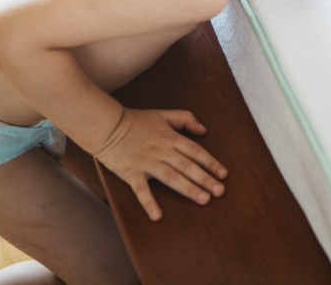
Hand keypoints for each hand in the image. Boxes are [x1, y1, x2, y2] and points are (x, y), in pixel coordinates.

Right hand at [94, 108, 228, 220]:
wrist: (107, 126)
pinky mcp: (131, 173)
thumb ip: (185, 118)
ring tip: (203, 200)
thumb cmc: (136, 120)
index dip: (211, 163)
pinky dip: (149, 203)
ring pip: (171, 178)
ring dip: (188, 189)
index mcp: (170, 137)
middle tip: (220, 192)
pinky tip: (157, 216)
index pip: (195, 151)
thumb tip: (204, 129)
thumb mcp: (163, 114)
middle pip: (187, 166)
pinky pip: (141, 190)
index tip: (223, 174)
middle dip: (205, 179)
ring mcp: (147, 163)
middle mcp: (161, 151)